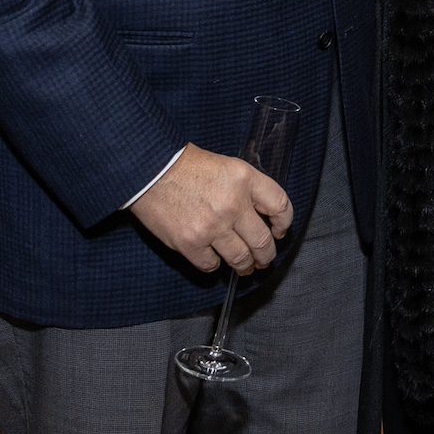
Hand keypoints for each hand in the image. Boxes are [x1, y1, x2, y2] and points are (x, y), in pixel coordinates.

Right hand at [127, 143, 290, 273]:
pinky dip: (214, 264)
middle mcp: (233, 204)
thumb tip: (261, 215)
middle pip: (263, 241)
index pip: (280, 206)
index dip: (284, 223)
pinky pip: (211, 265)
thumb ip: (246, 189)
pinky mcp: (190, 243)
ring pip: (241, 258)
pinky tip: (214, 259)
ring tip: (245, 267)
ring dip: (245, 266)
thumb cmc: (187, 166)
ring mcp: (212, 227)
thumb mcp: (227, 166)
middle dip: (266, 255)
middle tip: (264, 259)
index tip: (279, 231)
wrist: (149, 170)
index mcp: (244, 179)